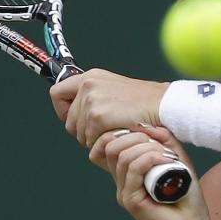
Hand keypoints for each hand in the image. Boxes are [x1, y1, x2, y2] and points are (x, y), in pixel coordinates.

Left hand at [49, 68, 168, 148]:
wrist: (163, 105)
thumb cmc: (144, 103)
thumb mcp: (115, 90)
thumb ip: (95, 96)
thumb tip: (76, 114)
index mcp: (90, 77)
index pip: (57, 93)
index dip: (64, 110)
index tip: (75, 118)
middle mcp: (87, 85)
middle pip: (68, 120)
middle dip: (82, 131)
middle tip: (103, 132)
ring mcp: (91, 100)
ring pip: (77, 133)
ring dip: (93, 139)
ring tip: (114, 131)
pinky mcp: (97, 116)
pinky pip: (89, 140)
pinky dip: (102, 142)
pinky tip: (117, 135)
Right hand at [90, 124, 213, 219]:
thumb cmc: (186, 198)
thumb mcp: (177, 160)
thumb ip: (164, 141)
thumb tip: (147, 125)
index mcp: (128, 171)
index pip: (106, 144)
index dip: (123, 131)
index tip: (148, 133)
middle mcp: (121, 181)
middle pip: (110, 146)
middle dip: (135, 136)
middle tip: (159, 144)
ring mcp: (124, 191)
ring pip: (122, 156)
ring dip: (146, 147)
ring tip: (166, 155)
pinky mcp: (131, 201)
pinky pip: (132, 170)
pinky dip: (149, 159)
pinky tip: (164, 160)